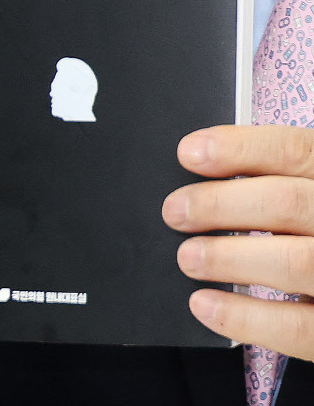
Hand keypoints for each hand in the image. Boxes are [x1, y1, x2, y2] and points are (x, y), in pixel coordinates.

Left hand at [162, 125, 313, 359]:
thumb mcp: (313, 187)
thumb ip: (278, 178)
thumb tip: (205, 172)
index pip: (293, 150)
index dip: (237, 148)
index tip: (189, 153)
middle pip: (286, 202)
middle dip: (220, 204)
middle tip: (176, 211)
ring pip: (293, 262)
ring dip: (228, 258)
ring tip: (188, 256)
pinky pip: (299, 328)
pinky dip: (244, 318)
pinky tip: (205, 305)